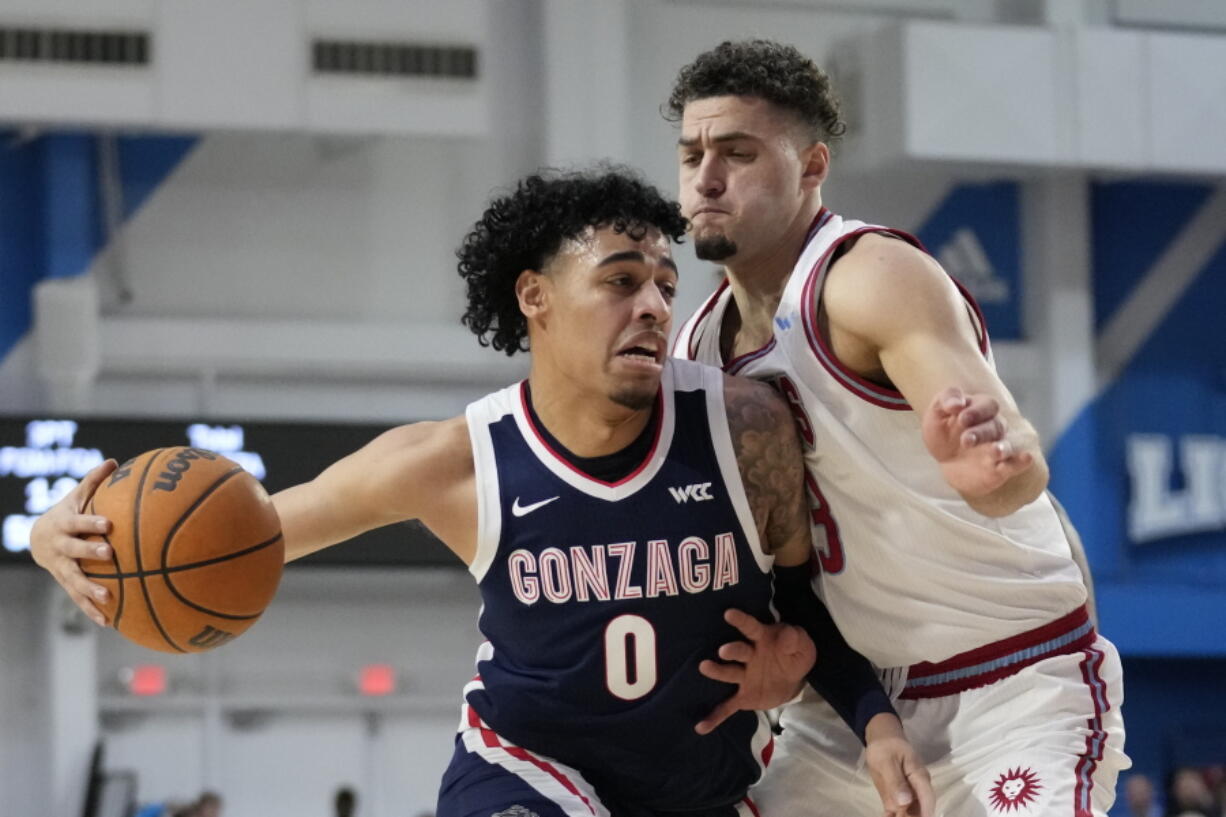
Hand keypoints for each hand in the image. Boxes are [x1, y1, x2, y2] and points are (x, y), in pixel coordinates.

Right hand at [29, 459, 116, 626]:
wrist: (40, 538)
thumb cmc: (69, 512)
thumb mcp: (78, 496)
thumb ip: (94, 481)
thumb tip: (114, 461)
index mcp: (64, 524)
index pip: (77, 522)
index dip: (90, 522)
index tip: (108, 523)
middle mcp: (60, 547)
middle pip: (74, 550)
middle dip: (90, 552)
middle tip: (110, 554)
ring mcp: (61, 567)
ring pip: (74, 579)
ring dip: (90, 589)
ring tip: (109, 597)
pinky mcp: (65, 583)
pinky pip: (77, 599)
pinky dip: (91, 611)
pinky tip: (108, 623)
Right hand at [694, 608, 815, 734]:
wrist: (793, 680)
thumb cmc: (794, 654)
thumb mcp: (802, 645)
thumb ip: (795, 639)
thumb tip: (786, 637)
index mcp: (762, 640)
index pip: (751, 628)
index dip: (741, 620)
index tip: (729, 614)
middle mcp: (748, 656)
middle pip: (738, 652)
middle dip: (731, 651)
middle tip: (724, 651)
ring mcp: (744, 677)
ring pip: (729, 674)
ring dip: (717, 672)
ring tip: (704, 668)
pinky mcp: (743, 696)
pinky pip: (728, 707)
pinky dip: (715, 717)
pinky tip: (701, 727)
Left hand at [864, 714, 934, 816]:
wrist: (882, 738)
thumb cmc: (885, 746)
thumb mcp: (886, 761)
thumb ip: (896, 781)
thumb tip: (905, 802)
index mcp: (919, 776)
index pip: (927, 799)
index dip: (924, 814)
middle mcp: (919, 787)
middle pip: (920, 809)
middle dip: (911, 816)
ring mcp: (911, 792)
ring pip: (911, 811)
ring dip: (903, 816)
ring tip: (889, 816)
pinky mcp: (901, 795)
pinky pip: (900, 809)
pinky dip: (894, 814)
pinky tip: (886, 815)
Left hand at [921, 387, 1032, 498]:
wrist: (945, 462)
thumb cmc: (943, 431)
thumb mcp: (937, 413)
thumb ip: (946, 400)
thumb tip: (957, 404)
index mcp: (981, 410)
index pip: (988, 405)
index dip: (977, 411)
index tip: (962, 418)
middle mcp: (995, 428)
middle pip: (995, 426)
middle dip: (981, 433)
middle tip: (966, 440)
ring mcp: (999, 449)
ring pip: (1007, 445)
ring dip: (1003, 448)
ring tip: (996, 451)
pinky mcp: (1000, 469)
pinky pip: (1014, 465)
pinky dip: (1020, 462)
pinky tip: (1026, 458)